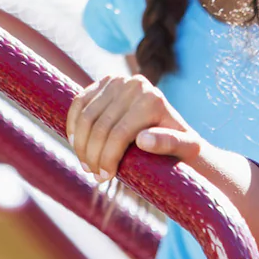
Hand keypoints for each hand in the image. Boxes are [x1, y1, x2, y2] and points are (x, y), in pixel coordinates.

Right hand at [66, 73, 198, 179]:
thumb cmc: (180, 144)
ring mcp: (117, 81)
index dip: (107, 158)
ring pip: (86, 118)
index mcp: (152, 100)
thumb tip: (143, 140)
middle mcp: (134, 85)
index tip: (104, 177)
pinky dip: (72, 124)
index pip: (118, 134)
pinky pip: (79, 103)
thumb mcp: (185, 148)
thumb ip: (169, 144)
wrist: (172, 126)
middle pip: (100, 127)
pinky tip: (74, 142)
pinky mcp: (103, 82)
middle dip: (92, 155)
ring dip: (80, 144)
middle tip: (92, 174)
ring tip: (85, 164)